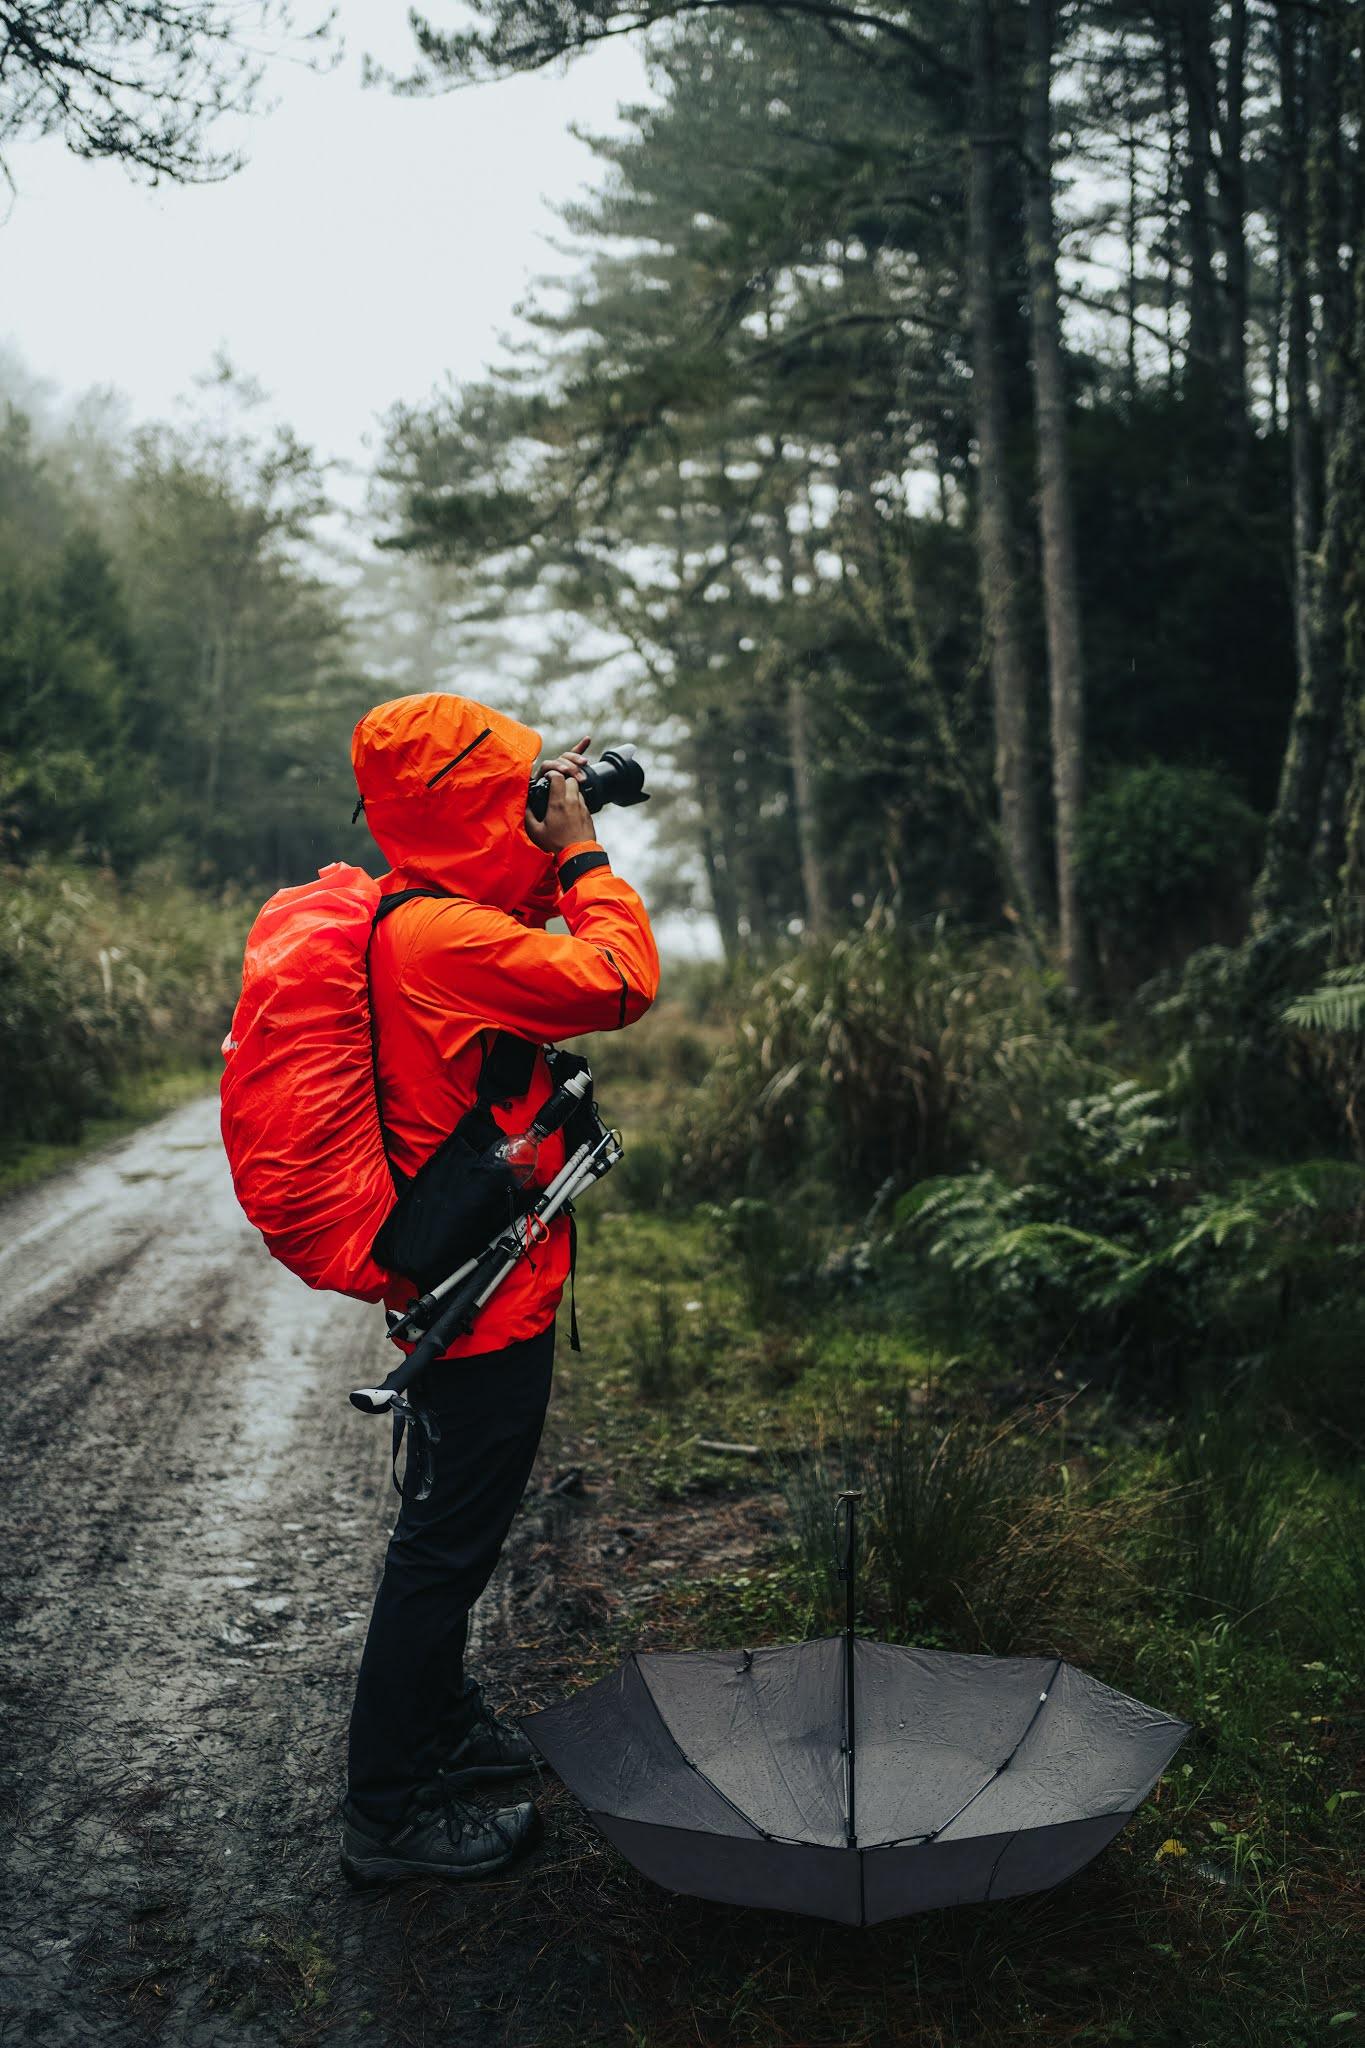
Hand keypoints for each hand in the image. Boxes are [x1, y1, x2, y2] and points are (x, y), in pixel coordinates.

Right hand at [525, 733, 596, 853]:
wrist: (578, 855)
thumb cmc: (558, 845)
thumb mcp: (536, 832)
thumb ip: (528, 817)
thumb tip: (526, 807)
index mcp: (558, 803)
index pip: (557, 777)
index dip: (551, 774)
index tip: (547, 778)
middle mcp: (572, 802)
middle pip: (570, 779)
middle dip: (563, 780)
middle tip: (556, 787)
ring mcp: (582, 807)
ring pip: (578, 789)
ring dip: (570, 790)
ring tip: (562, 799)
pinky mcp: (588, 814)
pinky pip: (583, 801)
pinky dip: (576, 801)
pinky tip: (570, 810)